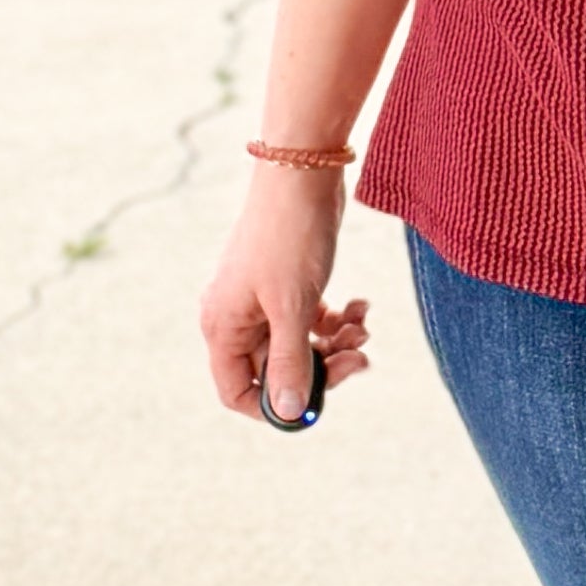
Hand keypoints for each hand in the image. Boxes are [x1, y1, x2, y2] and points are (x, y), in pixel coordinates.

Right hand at [198, 162, 374, 418]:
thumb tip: (289, 412)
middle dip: (322, 369)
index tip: (315, 401)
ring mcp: (263, 302)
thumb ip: (289, 363)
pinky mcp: (288, 287)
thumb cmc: (289, 238)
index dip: (275, 406)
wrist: (303, 173)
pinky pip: (312, 322)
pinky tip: (359, 305)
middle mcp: (237, 319)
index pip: (237, 392)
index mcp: (224, 328)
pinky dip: (337, 320)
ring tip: (362, 326)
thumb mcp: (292, 308)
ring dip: (336, 344)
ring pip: (301, 347)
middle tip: (360, 358)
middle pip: (277, 372)